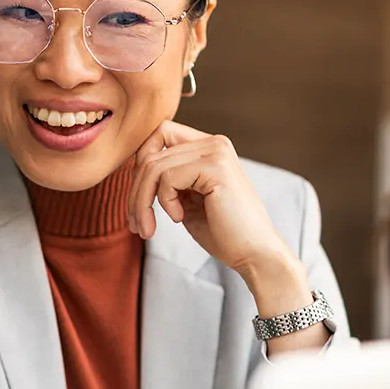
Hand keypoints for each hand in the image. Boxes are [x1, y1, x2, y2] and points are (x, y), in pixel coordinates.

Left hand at [126, 121, 311, 316]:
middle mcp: (214, 142)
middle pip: (151, 153)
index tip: (138, 198)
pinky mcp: (216, 167)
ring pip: (153, 166)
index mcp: (209, 147)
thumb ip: (168, 179)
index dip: (141, 163)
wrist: (255, 254)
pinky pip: (167, 178)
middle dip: (135, 191)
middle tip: (136, 223)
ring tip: (147, 228)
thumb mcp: (187, 199)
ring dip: (142, 202)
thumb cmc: (223, 232)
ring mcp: (216, 152)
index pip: (160, 134)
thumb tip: (134, 168)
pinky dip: (164, 202)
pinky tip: (179, 218)